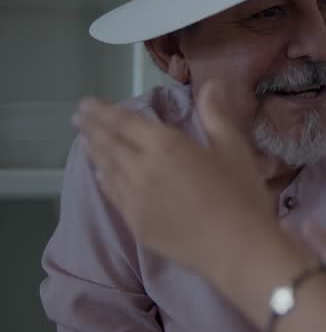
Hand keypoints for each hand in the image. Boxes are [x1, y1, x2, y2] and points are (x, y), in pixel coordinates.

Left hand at [74, 81, 273, 273]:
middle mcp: (140, 168)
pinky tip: (101, 175)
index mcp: (165, 144)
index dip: (102, 111)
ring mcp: (133, 198)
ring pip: (106, 168)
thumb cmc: (240, 194)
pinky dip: (103, 179)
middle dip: (91, 127)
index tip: (87, 103)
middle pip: (108, 143)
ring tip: (84, 140)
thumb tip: (212, 84)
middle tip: (78, 116)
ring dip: (93, 151)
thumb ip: (216, 115)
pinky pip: (112, 195)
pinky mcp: (135, 222)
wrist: (235, 247)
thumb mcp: (233, 148)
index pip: (124, 122)